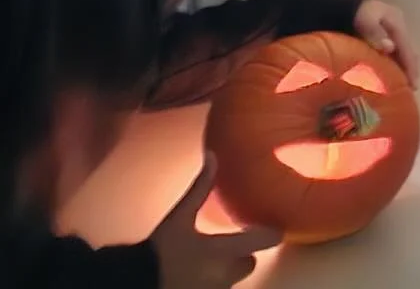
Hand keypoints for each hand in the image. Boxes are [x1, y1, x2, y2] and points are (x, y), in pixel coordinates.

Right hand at [151, 153, 281, 288]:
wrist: (136, 282)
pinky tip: (197, 271)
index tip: (272, 226)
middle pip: (249, 262)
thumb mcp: (178, 217)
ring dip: (226, 268)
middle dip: (243, 253)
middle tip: (230, 242)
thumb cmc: (159, 251)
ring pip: (233, 277)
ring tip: (210, 257)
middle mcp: (226, 274)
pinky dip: (213, 280)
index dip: (271, 232)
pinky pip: (218, 287)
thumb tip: (213, 155)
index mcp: (224, 251)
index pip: (265, 240)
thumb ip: (199, 188)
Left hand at [352, 0, 419, 85]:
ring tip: (403, 85)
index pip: (407, 48)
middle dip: (410, 69)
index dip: (410, 67)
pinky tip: (392, 74)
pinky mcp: (382, 36)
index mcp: (397, 23)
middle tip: (410, 90)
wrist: (340, 2)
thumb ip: (375, 33)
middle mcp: (398, 27)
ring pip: (402, 52)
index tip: (413, 85)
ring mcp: (391, 31)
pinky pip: (394, 52)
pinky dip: (395, 63)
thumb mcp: (365, 19)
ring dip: (404, 67)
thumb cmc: (354, 11)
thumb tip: (390, 48)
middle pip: (408, 50)